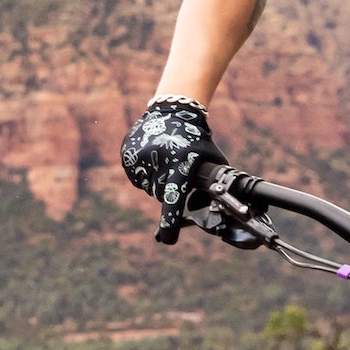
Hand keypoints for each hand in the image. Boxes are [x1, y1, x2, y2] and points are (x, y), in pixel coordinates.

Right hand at [120, 97, 226, 243]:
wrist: (173, 110)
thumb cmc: (198, 141)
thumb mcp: (212, 161)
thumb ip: (214, 186)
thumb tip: (222, 214)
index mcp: (180, 164)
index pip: (174, 198)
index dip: (171, 221)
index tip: (167, 239)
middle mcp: (157, 161)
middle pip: (160, 195)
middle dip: (169, 191)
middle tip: (176, 171)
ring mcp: (139, 157)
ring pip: (147, 187)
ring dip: (156, 181)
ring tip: (165, 160)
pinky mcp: (127, 155)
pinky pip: (135, 176)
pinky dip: (144, 172)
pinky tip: (153, 156)